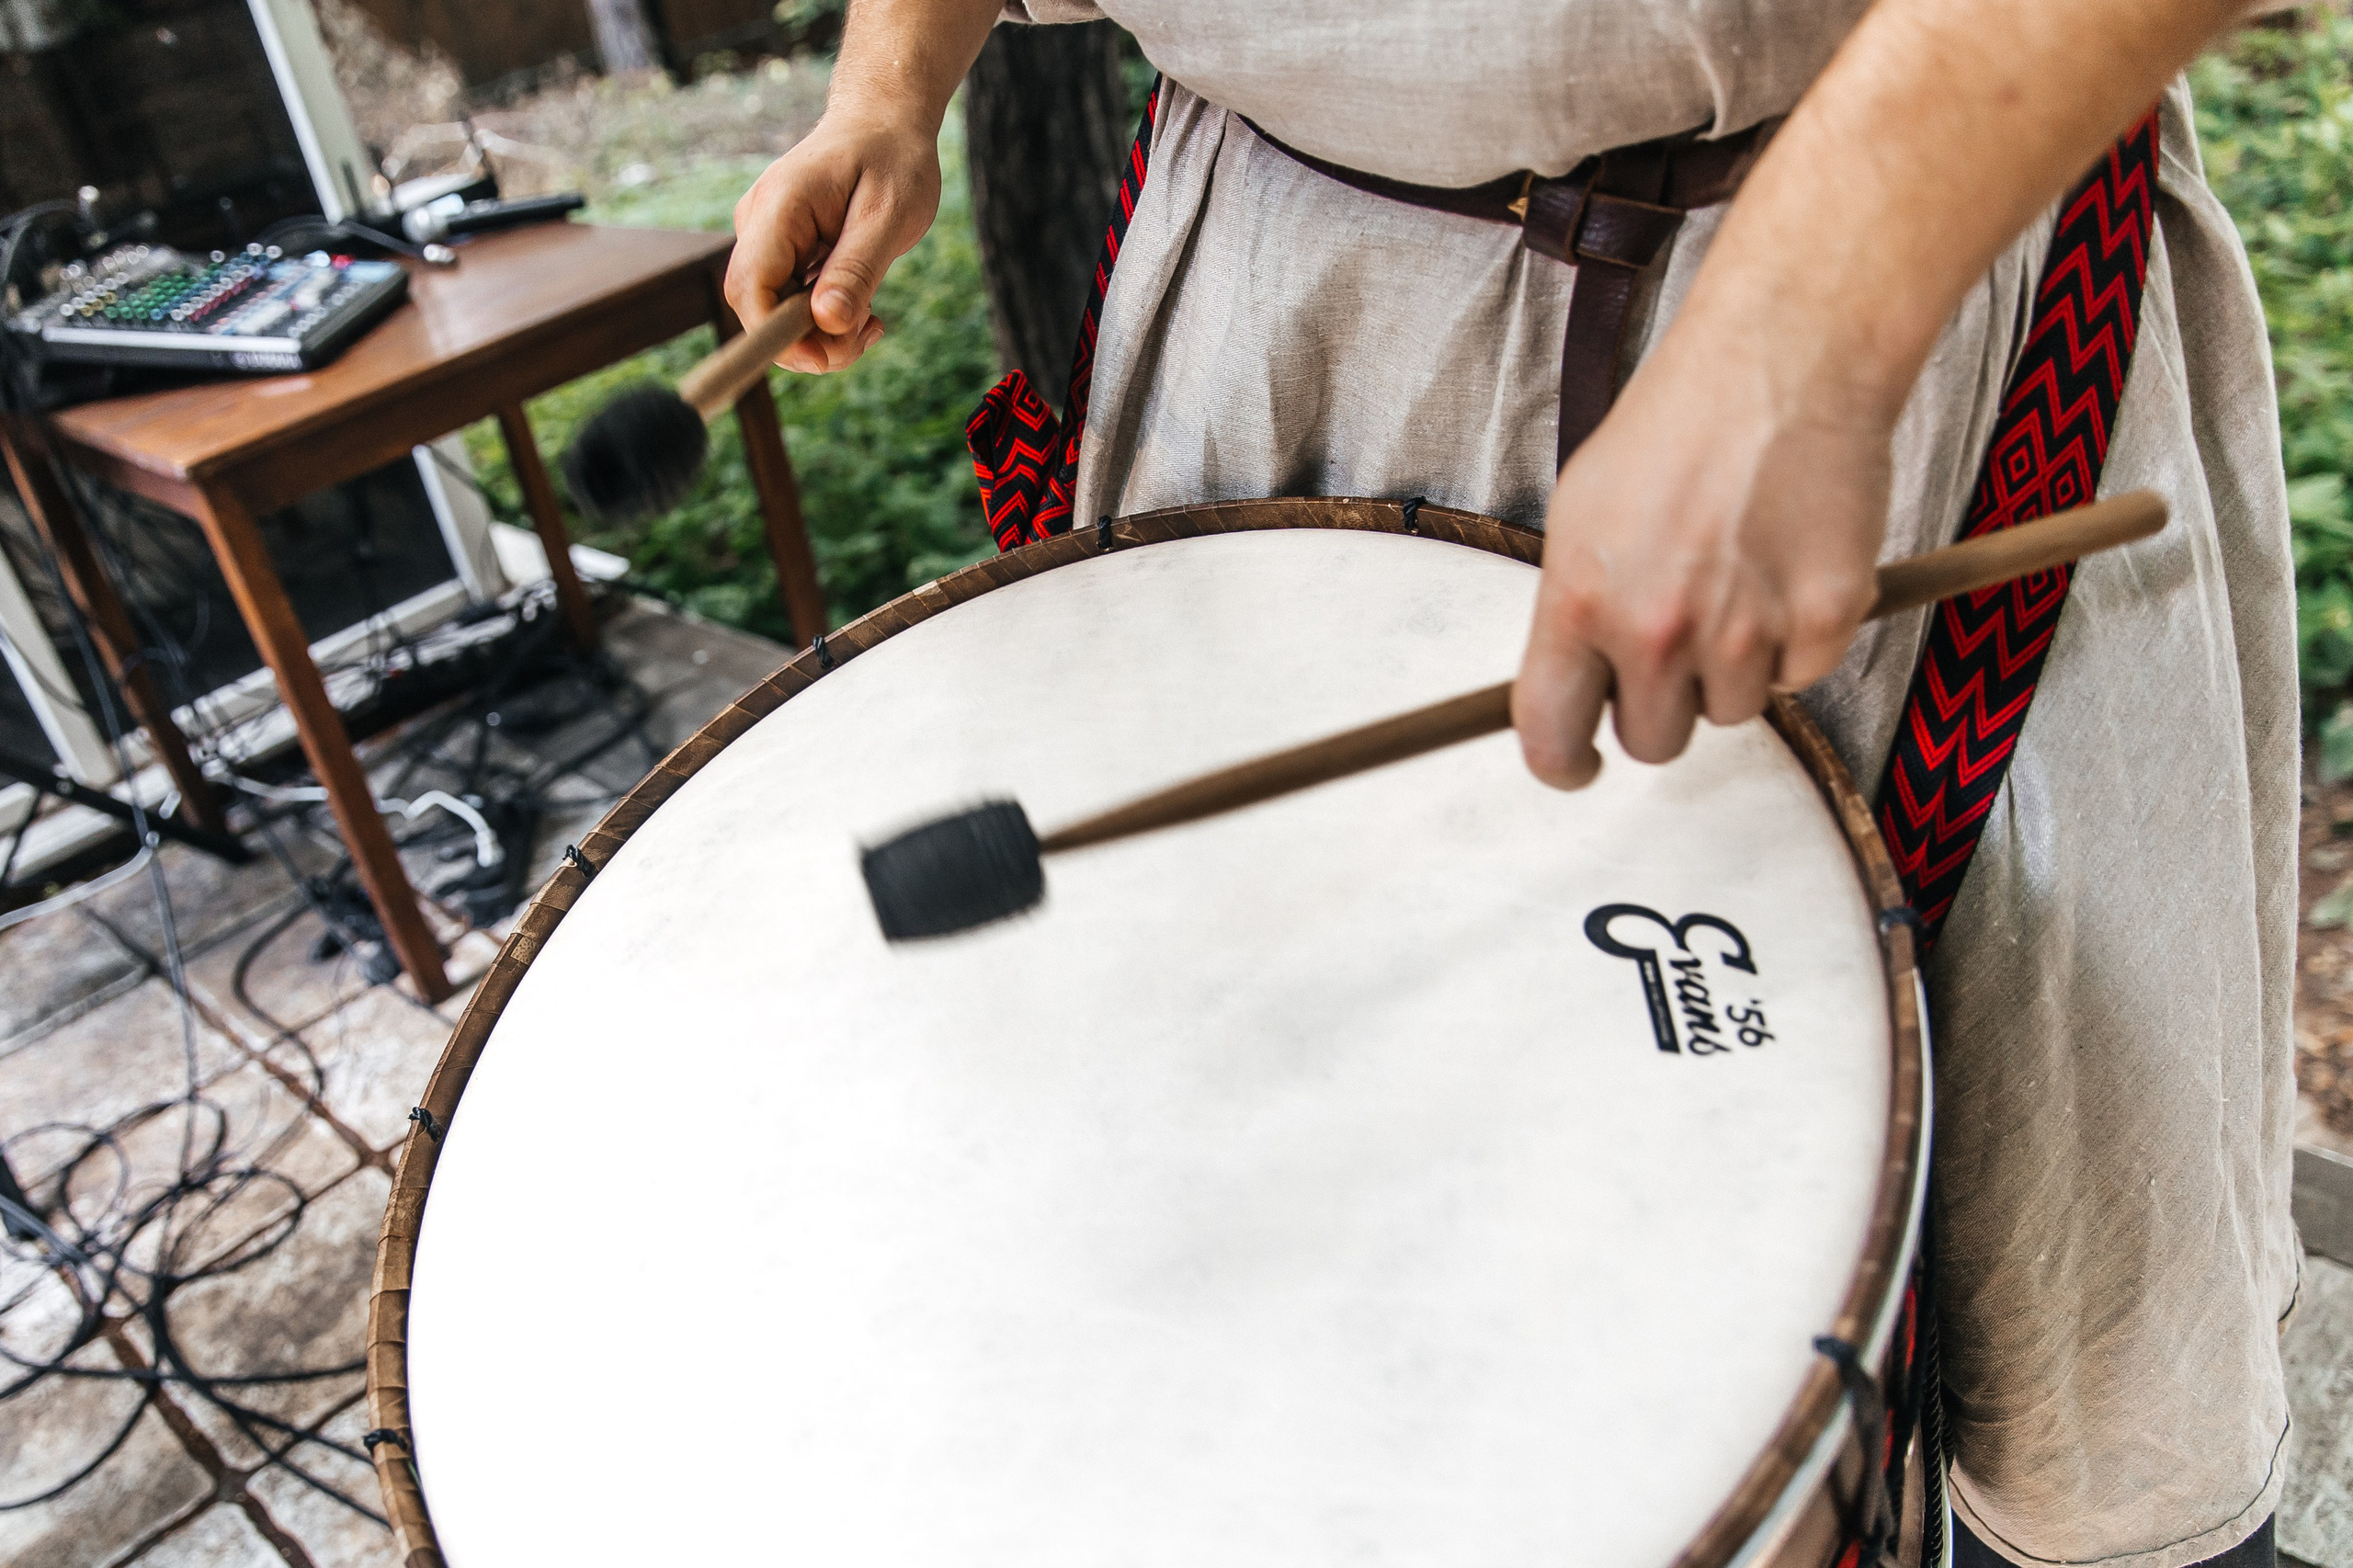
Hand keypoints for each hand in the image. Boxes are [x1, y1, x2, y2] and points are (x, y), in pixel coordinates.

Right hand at [725, 108, 941, 372]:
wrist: (885, 123)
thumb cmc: (893, 159)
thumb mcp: (890, 215)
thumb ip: (857, 270)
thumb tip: (826, 323)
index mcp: (779, 208)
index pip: (750, 288)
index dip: (776, 337)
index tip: (826, 358)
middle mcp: (759, 225)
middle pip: (759, 309)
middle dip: (810, 342)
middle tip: (870, 333)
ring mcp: (766, 239)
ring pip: (776, 314)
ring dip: (824, 334)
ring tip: (873, 318)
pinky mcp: (781, 253)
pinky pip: (791, 304)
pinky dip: (826, 320)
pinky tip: (863, 310)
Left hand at [1513, 315, 1893, 788]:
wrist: (1782, 363)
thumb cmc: (1678, 426)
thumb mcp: (1582, 514)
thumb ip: (1574, 610)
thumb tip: (1570, 684)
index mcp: (1581, 602)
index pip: (1549, 733)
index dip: (1563, 764)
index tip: (1579, 766)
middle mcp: (1657, 629)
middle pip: (1653, 741)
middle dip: (1663, 705)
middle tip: (1681, 638)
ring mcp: (1745, 629)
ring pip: (1733, 712)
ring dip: (1734, 667)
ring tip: (1736, 578)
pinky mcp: (1822, 619)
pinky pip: (1802, 674)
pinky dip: (1798, 637)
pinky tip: (1786, 566)